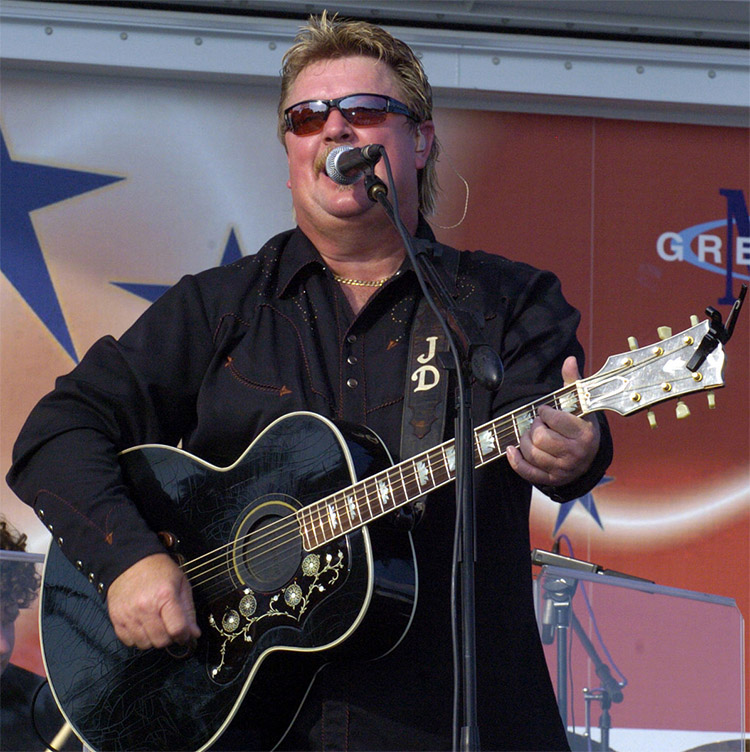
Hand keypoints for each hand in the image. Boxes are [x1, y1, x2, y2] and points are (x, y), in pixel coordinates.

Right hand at [107, 553, 200, 649]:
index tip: (185, 634)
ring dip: (153, 639)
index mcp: (165, 596)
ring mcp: (128, 614)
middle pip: (161, 641)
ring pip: (145, 644)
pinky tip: (143, 625)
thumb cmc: (159, 571)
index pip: (177, 629)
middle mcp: (145, 607)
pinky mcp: (116, 619)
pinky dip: (137, 638)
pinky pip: (129, 641)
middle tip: (170, 627)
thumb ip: (188, 610)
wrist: (131, 561)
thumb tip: (194, 633)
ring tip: (156, 625)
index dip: (185, 636)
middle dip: (169, 638)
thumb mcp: (181, 583)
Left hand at [506, 356, 599, 487]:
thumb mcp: (580, 403)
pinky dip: (515, 461)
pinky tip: (511, 450)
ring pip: (532, 454)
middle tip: (538, 423)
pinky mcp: (552, 480)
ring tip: (532, 434)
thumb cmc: (581, 424)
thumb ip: (572, 381)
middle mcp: (576, 454)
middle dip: (534, 427)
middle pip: (540, 439)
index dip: (544, 412)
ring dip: (524, 441)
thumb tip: (570, 359)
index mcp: (584, 433)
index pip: (554, 420)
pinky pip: (528, 473)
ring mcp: (564, 469)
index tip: (545, 411)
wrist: (590, 455)